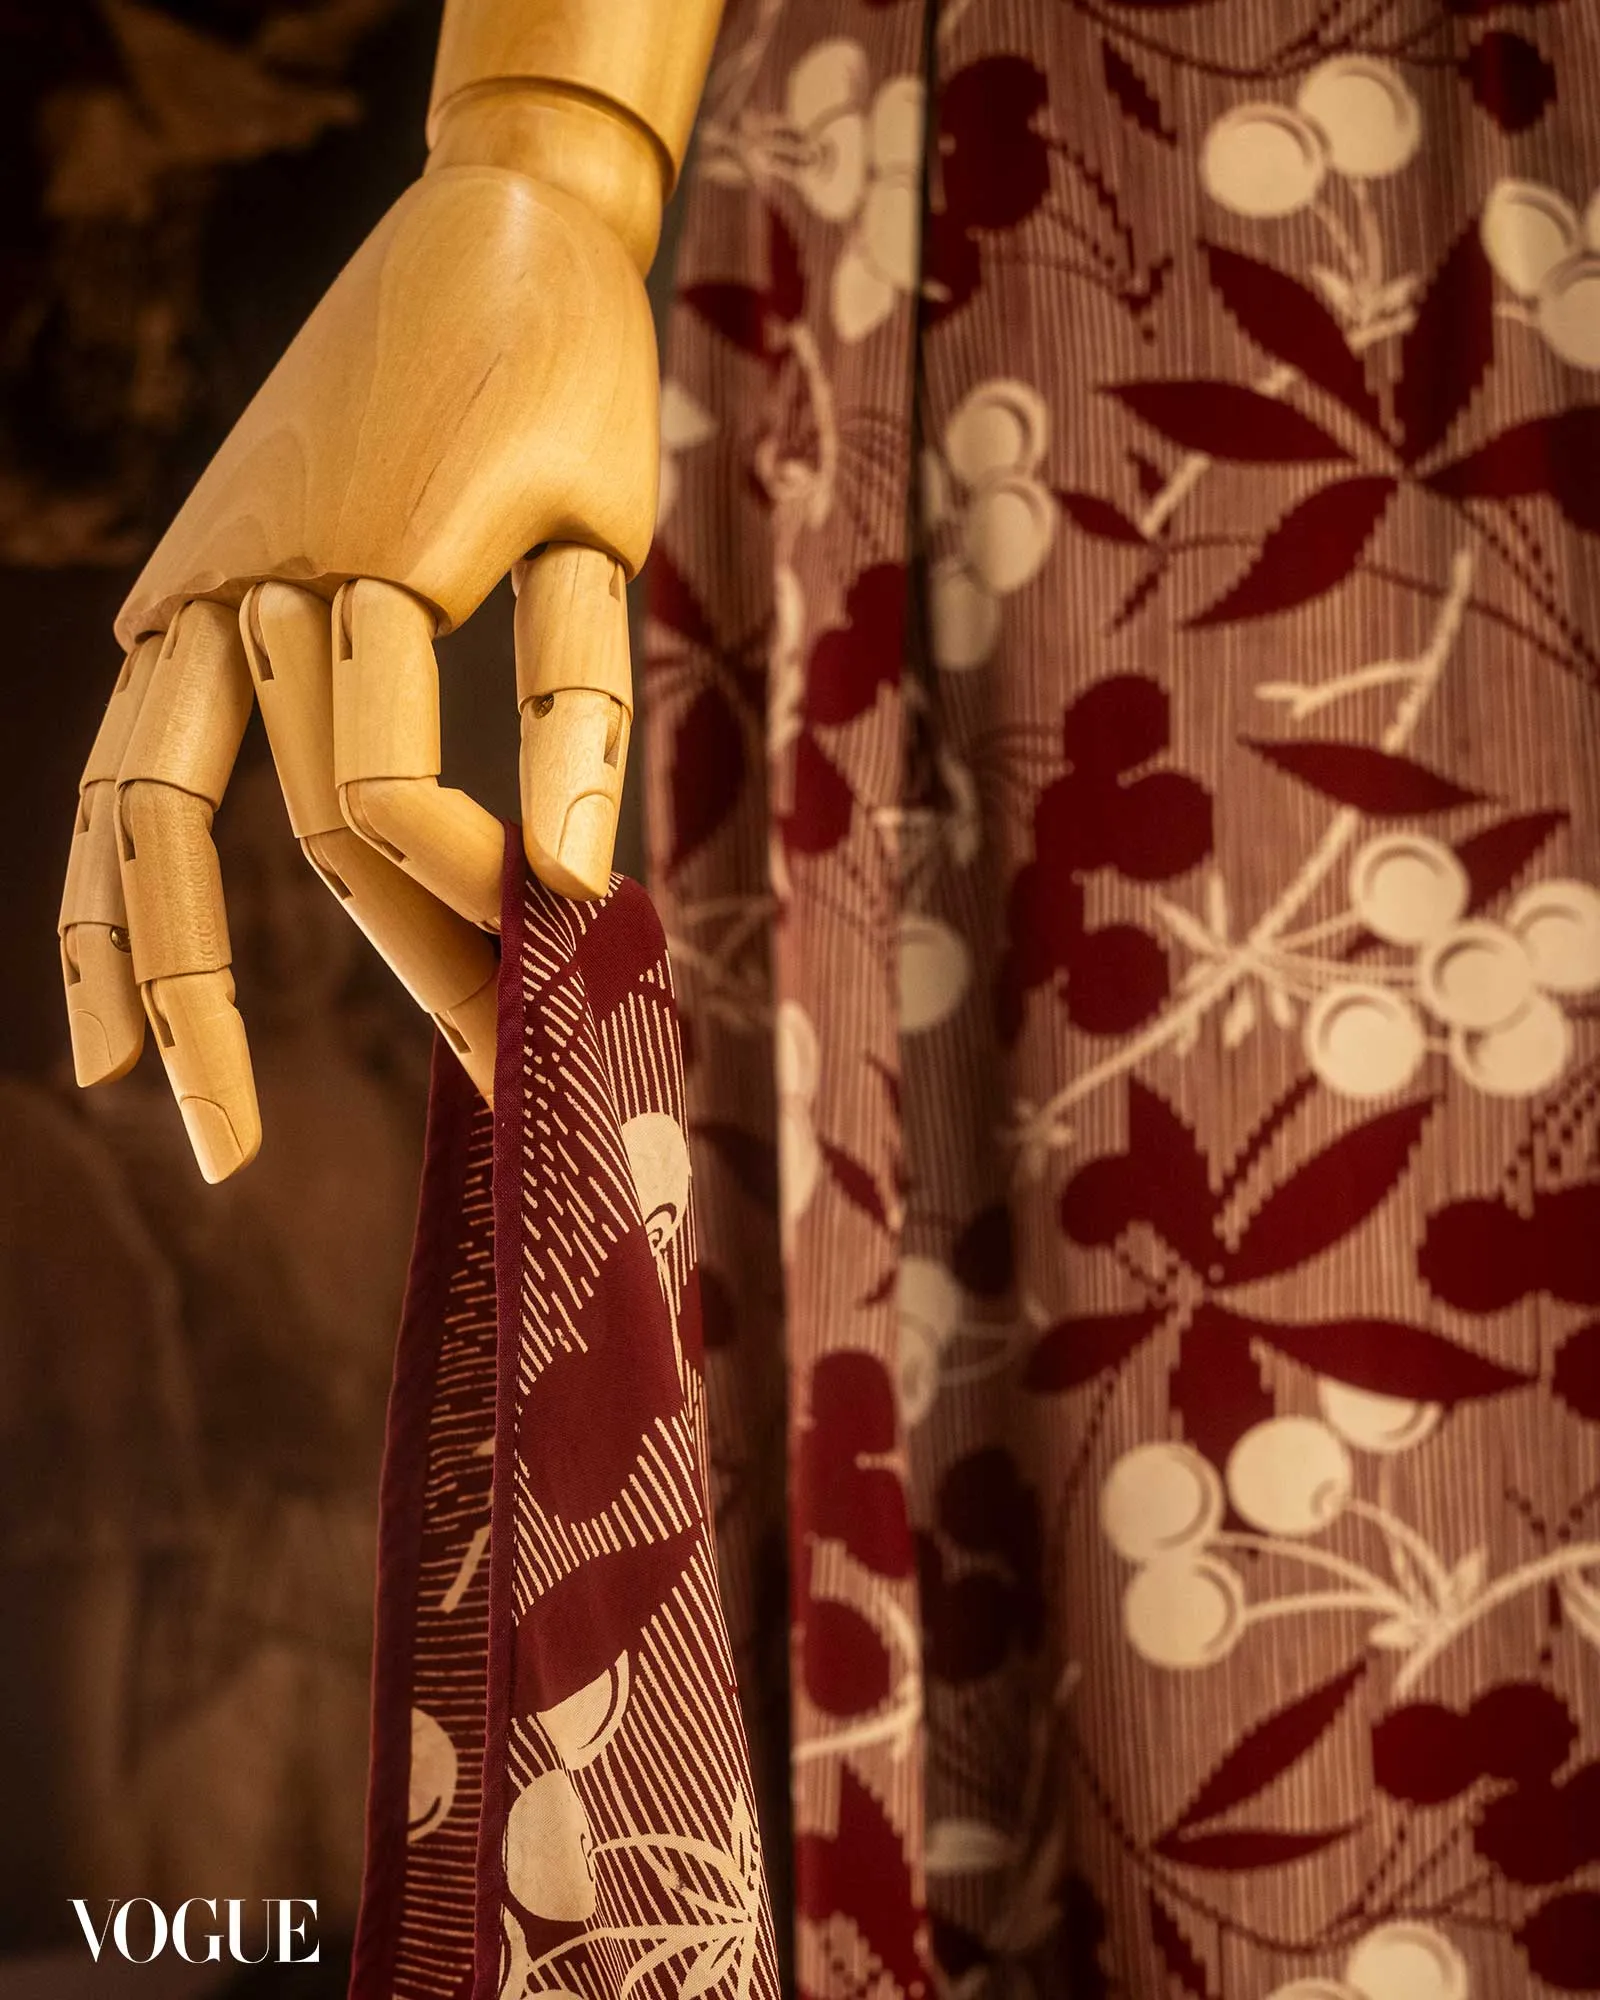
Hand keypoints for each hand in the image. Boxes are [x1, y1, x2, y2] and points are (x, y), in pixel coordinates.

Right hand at [59, 163, 657, 1180]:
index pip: (383, 789)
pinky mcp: (180, 591)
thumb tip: (573, 890)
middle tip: (500, 1087)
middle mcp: (253, 572)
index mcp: (371, 552)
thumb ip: (576, 704)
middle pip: (299, 827)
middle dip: (408, 964)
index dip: (470, 884)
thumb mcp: (604, 524)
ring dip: (170, 976)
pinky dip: (103, 890)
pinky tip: (107, 1012)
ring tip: (188, 1124)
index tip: (569, 941)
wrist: (487, 219)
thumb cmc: (571, 376)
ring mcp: (195, 583)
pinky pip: (123, 765)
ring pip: (147, 812)